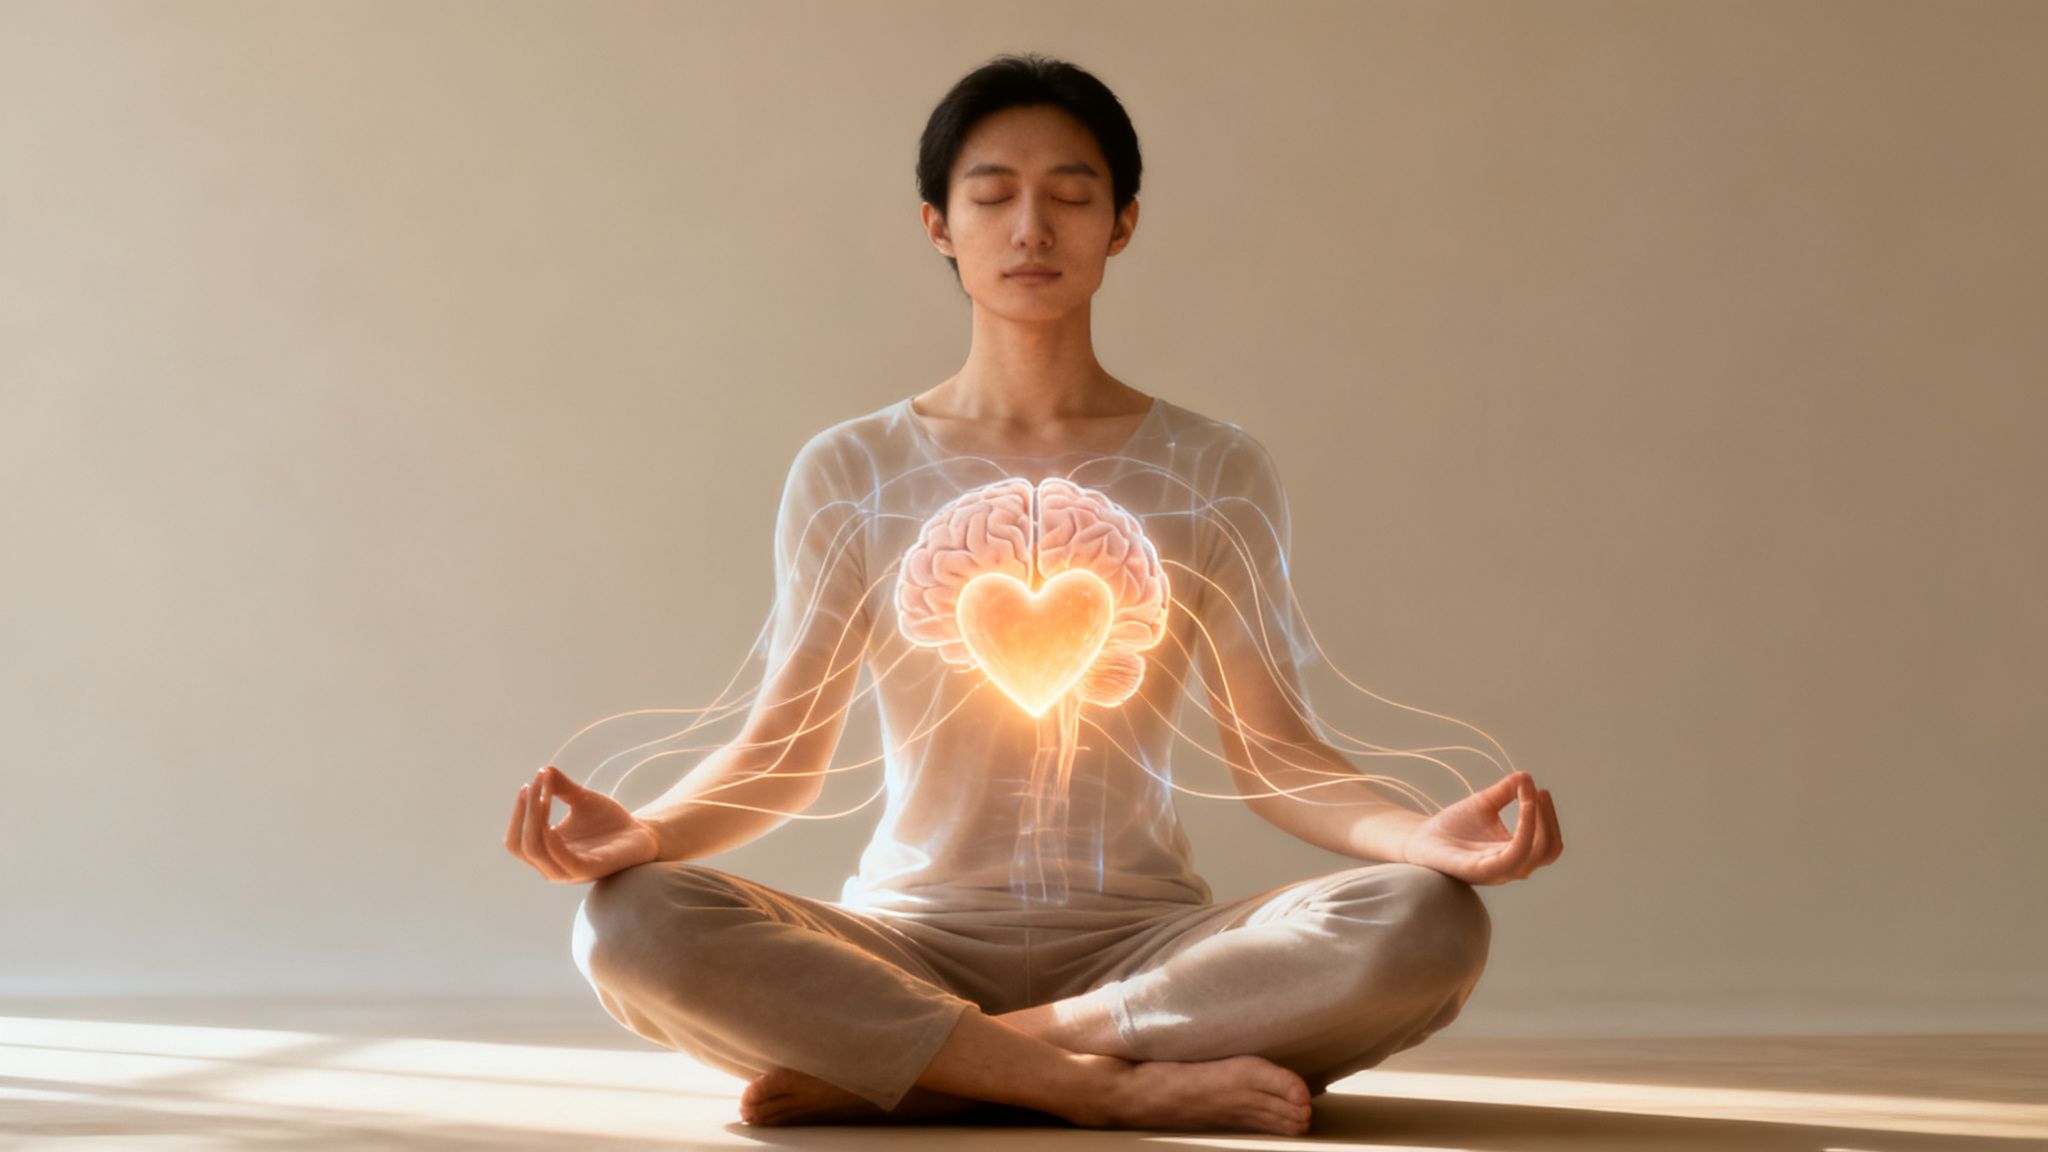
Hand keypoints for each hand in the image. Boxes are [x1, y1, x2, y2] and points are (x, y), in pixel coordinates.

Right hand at [504, 764, 659, 883]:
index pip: (516, 839)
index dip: (518, 812)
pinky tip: (553, 815)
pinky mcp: (589, 870)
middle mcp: (552, 867)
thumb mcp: (581, 800)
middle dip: (524, 811)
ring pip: (535, 850)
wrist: (643, 834)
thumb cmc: (609, 821)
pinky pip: (560, 858)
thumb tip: (543, 769)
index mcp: (546, 853)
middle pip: (520, 844)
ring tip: (545, 791)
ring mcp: (569, 872)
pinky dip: (551, 837)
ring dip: (534, 817)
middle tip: (536, 783)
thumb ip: (561, 788)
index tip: (529, 783)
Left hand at [1399, 771, 1561, 885]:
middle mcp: (1509, 867)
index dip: (1550, 818)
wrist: (1419, 838)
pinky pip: (1511, 857)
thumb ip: (1506, 792)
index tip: (1542, 790)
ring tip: (1529, 794)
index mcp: (1514, 855)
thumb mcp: (1484, 803)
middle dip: (1548, 819)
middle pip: (1547, 851)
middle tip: (1538, 791)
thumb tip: (1526, 776)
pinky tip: (1518, 806)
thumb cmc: (1453, 826)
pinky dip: (1523, 829)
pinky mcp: (1478, 871)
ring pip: (1533, 855)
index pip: (1548, 844)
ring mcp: (1495, 872)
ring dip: (1537, 821)